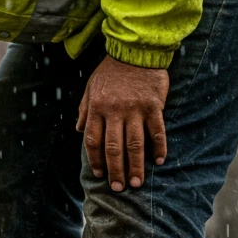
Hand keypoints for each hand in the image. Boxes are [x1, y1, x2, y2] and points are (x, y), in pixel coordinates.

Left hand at [76, 56, 168, 190]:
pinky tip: (160, 161)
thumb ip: (84, 109)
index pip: (92, 140)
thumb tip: (77, 130)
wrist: (135, 50)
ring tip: (137, 182)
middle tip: (119, 188)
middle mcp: (114, 111)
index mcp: (96, 107)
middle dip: (115, 171)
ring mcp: (134, 109)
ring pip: (134, 144)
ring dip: (136, 166)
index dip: (95, 160)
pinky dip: (159, 147)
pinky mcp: (153, 105)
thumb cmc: (111, 70)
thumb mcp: (90, 87)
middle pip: (113, 148)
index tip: (99, 175)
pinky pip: (157, 131)